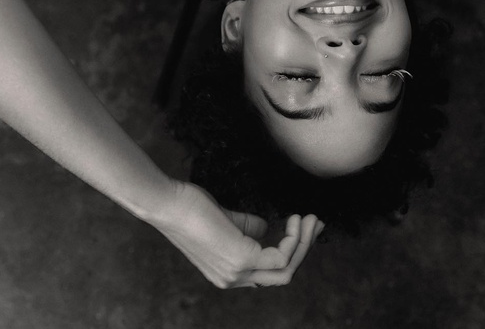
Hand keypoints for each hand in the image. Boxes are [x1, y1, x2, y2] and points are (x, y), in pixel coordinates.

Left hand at [155, 181, 323, 288]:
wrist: (168, 205)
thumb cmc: (190, 208)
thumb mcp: (225, 220)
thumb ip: (247, 227)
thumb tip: (268, 227)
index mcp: (228, 273)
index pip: (269, 271)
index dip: (291, 250)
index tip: (303, 226)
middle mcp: (233, 278)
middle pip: (282, 275)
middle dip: (304, 248)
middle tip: (316, 223)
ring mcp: (237, 271)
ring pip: (285, 269)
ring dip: (302, 243)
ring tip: (309, 219)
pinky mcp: (240, 257)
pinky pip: (279, 256)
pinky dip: (292, 239)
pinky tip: (293, 221)